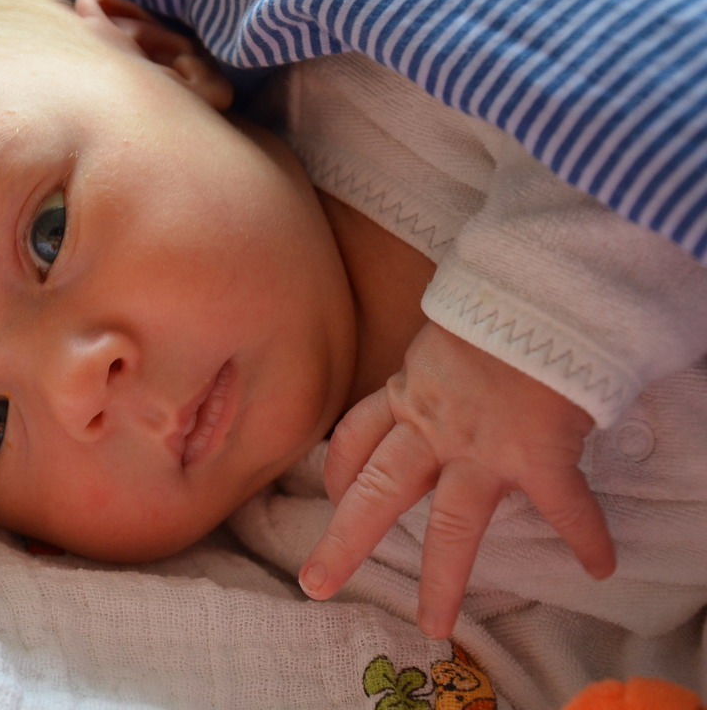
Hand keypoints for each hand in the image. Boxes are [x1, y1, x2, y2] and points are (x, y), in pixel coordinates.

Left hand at [298, 321, 615, 637]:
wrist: (534, 291)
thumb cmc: (493, 302)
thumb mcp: (443, 328)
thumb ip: (434, 360)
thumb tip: (435, 365)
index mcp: (408, 392)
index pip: (356, 436)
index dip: (338, 469)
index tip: (329, 493)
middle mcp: (433, 427)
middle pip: (377, 492)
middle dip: (344, 542)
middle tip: (315, 583)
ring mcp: (483, 447)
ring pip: (450, 524)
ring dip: (441, 578)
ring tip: (433, 624)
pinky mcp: (538, 454)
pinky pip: (563, 506)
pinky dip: (586, 536)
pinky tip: (600, 565)